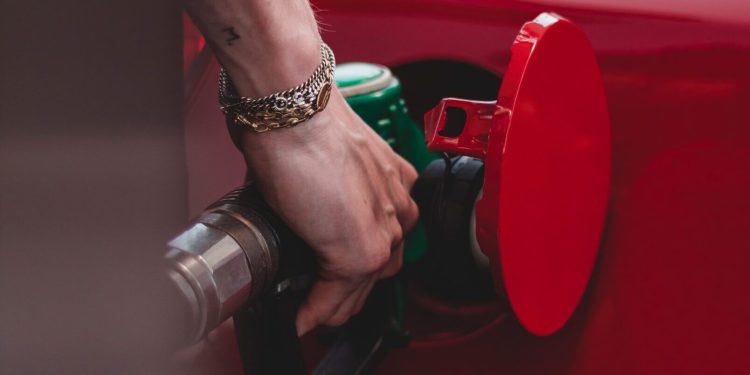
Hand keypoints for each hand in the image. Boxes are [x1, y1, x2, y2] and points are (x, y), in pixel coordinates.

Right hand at [239, 89, 418, 334]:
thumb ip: (334, 187)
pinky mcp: (358, 252)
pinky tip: (300, 317)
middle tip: (320, 297)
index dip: (360, 261)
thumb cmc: (305, 121)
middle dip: (349, 289)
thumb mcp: (332, 159)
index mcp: (396, 183)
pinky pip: (336, 296)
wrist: (295, 110)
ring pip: (362, 288)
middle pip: (380, 269)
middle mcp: (398, 209)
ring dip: (335, 304)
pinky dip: (314, 311)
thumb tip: (306, 204)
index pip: (385, 238)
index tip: (338, 273)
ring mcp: (384, 233)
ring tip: (310, 312)